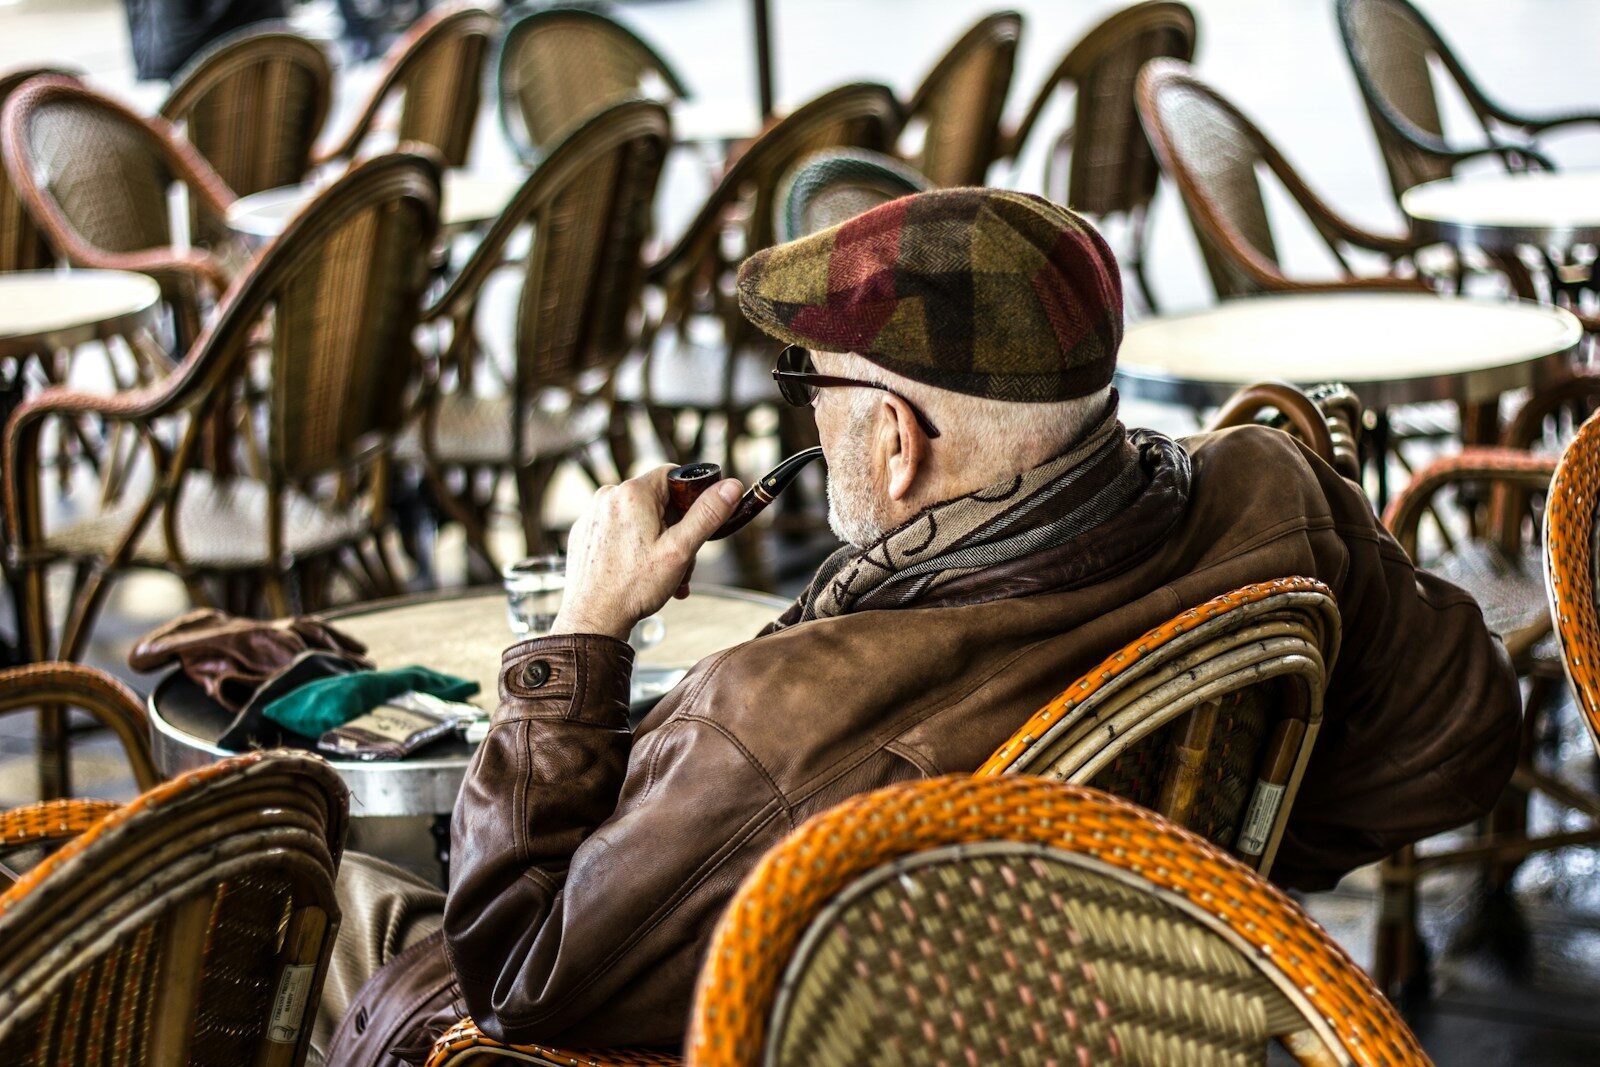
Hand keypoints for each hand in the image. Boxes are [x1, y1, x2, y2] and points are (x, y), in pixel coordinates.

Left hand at [550, 466, 742, 640]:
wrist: (592, 619)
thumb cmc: (633, 588)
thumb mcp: (680, 550)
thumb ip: (707, 515)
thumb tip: (730, 487)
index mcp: (632, 493)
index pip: (672, 475)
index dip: (691, 498)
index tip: (696, 523)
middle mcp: (607, 497)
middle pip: (656, 501)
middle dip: (675, 529)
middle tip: (681, 560)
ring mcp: (592, 516)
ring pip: (638, 518)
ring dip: (657, 542)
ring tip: (663, 575)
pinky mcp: (584, 534)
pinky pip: (618, 531)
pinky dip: (633, 548)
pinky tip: (639, 573)